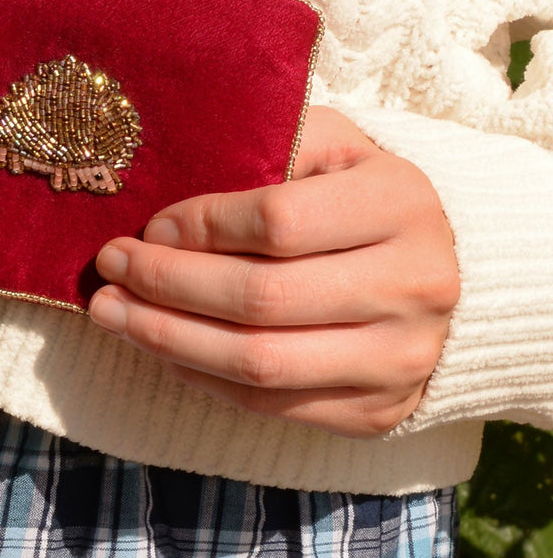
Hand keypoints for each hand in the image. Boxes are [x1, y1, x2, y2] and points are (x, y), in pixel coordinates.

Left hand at [88, 106, 459, 437]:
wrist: (449, 270)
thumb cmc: (362, 195)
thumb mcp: (334, 145)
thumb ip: (272, 146)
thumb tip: (179, 184)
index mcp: (402, 204)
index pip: (279, 222)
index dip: (202, 227)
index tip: (150, 225)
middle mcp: (414, 286)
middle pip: (261, 300)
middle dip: (167, 286)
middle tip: (108, 269)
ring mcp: (401, 358)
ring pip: (259, 364)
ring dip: (168, 340)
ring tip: (113, 313)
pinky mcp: (379, 412)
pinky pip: (270, 406)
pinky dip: (202, 377)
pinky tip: (163, 347)